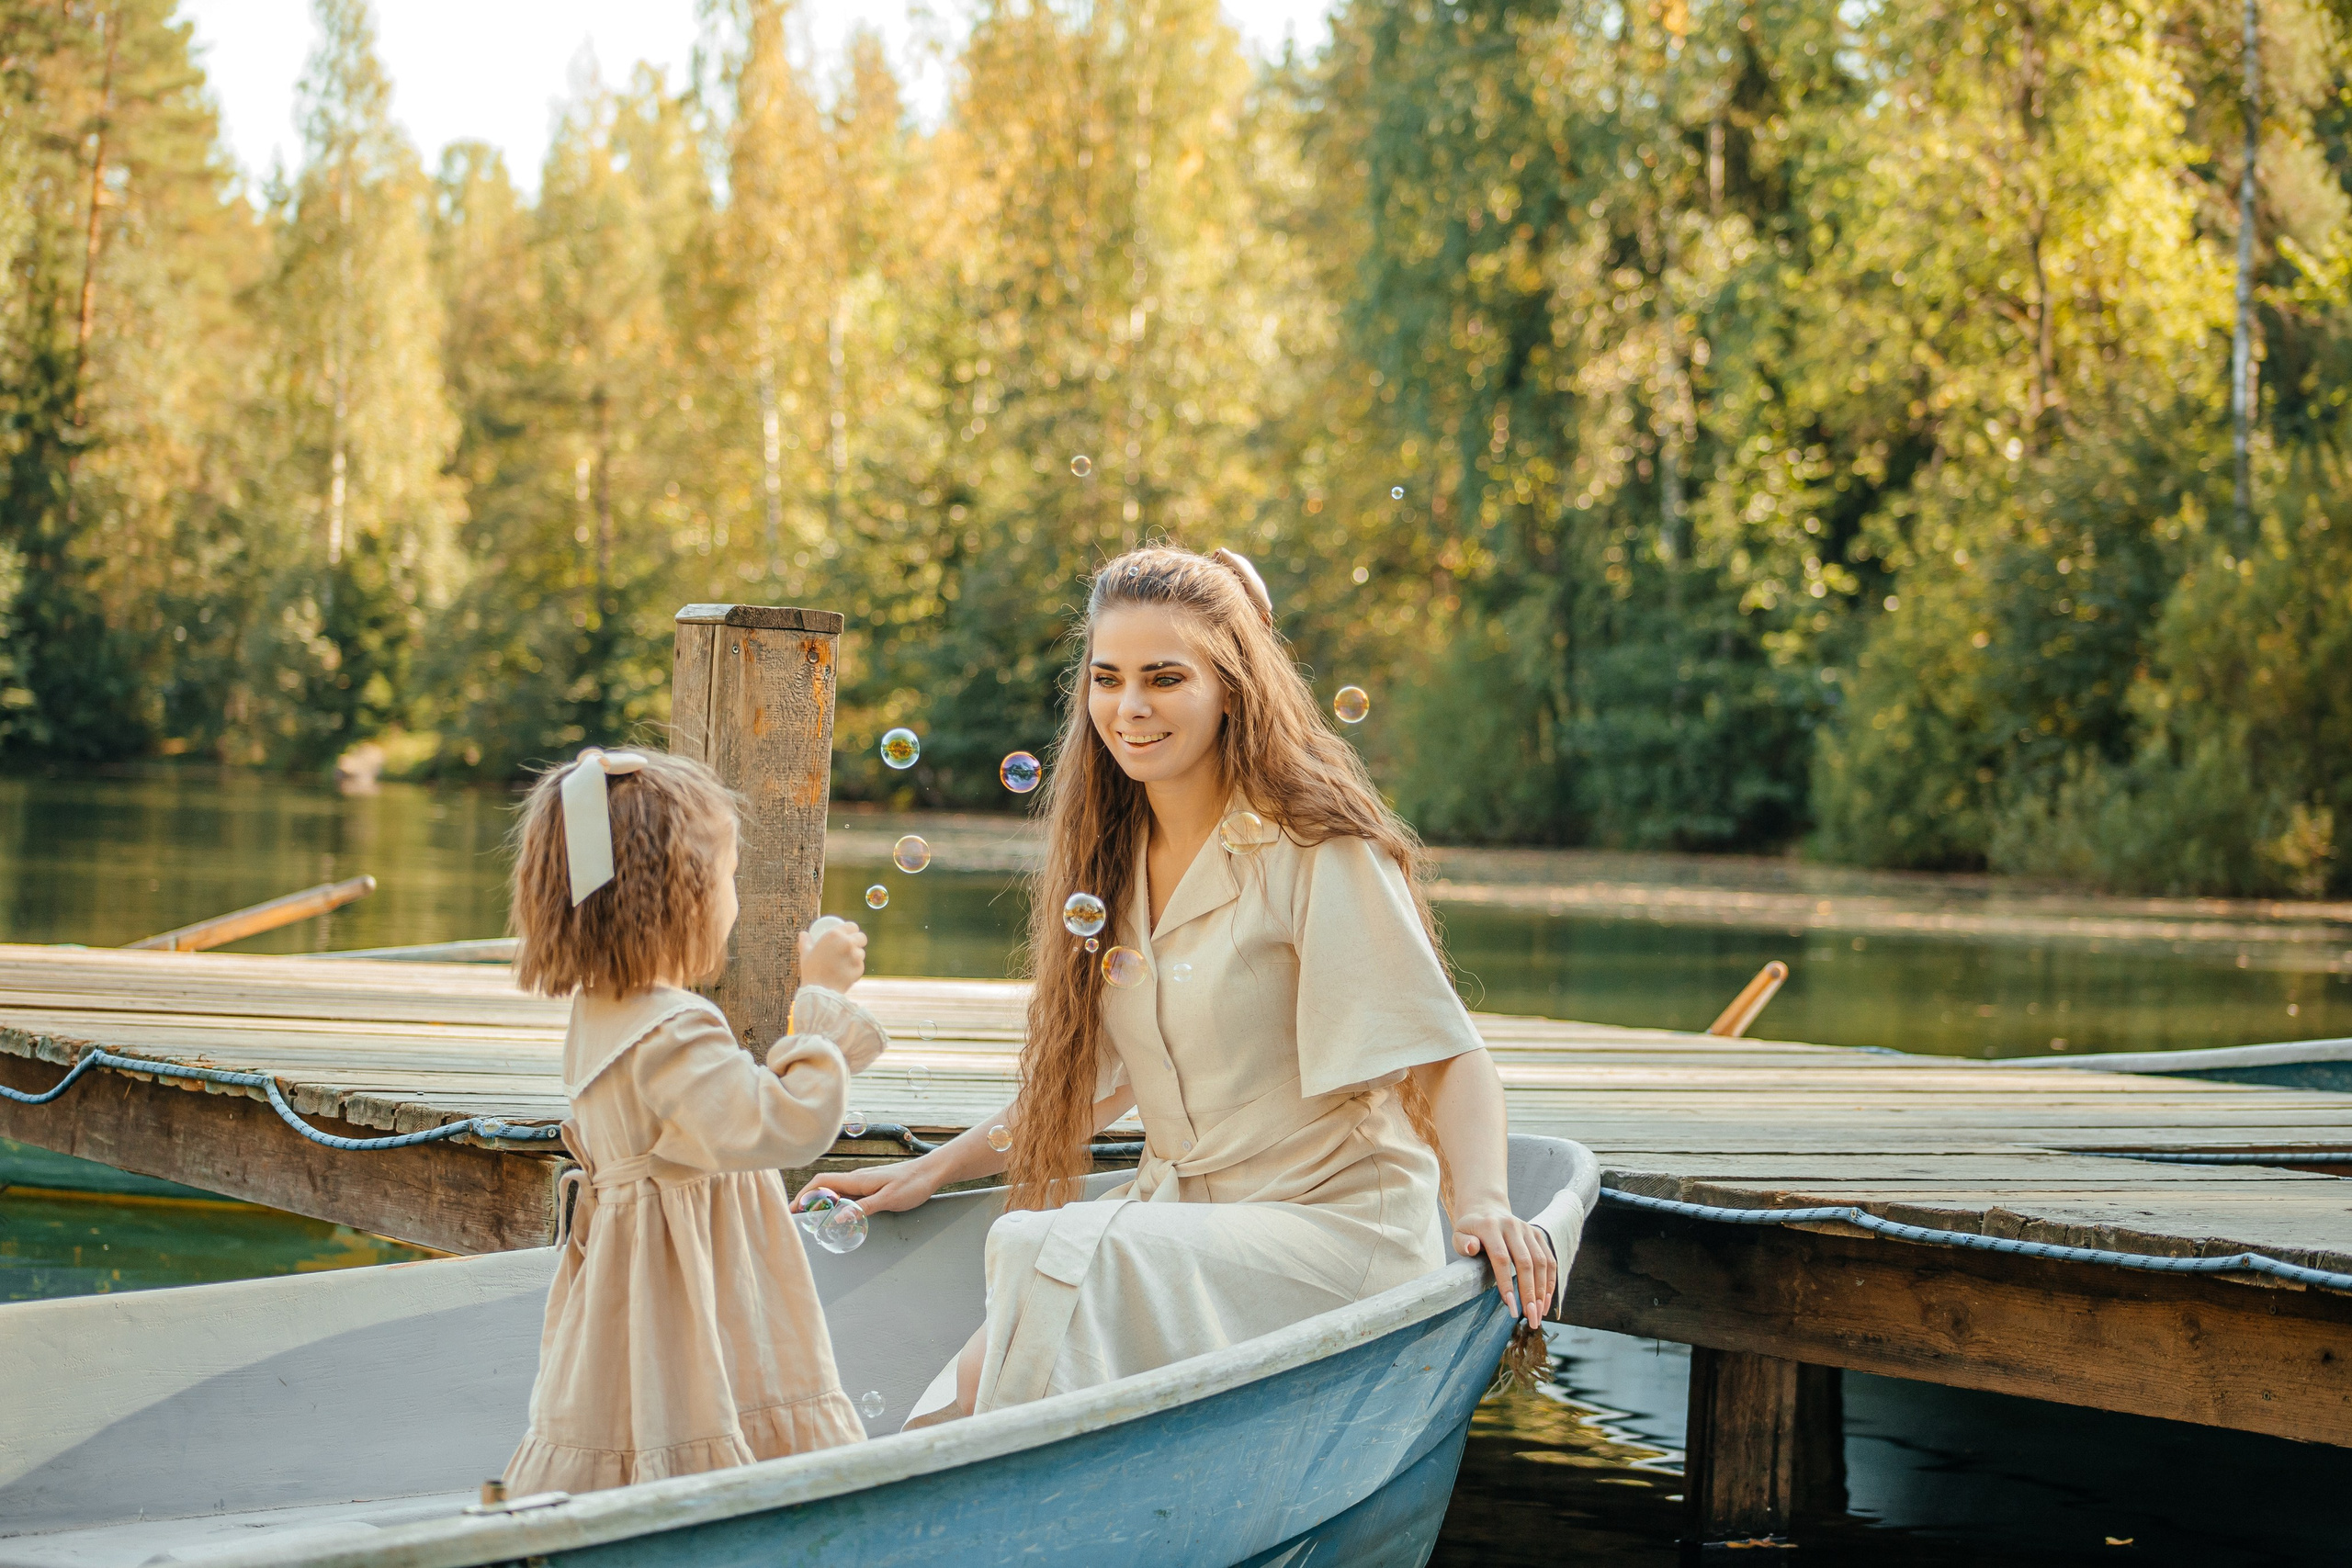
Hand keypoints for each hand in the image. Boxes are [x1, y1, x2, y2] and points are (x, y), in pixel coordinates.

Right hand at [798, 919, 867, 992]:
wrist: (819, 991)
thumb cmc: (811, 971)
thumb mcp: (805, 954)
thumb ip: (805, 941)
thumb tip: (803, 934)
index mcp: (834, 934)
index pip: (852, 926)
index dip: (852, 930)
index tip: (850, 935)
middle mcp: (847, 942)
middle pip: (861, 937)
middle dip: (858, 942)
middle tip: (852, 948)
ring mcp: (855, 955)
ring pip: (861, 953)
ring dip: (856, 956)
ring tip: (846, 963)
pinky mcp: (860, 968)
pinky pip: (860, 966)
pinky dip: (855, 969)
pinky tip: (846, 973)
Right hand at [802, 1157, 939, 1215]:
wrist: (932, 1171)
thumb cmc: (913, 1183)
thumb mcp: (889, 1199)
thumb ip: (864, 1208)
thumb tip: (839, 1218)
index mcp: (858, 1179)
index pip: (822, 1182)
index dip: (804, 1193)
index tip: (792, 1209)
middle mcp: (857, 1179)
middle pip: (825, 1187)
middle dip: (808, 1200)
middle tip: (799, 1220)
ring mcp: (864, 1183)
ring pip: (836, 1192)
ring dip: (823, 1203)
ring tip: (813, 1220)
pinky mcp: (872, 1187)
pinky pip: (848, 1196)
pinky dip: (837, 1205)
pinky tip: (839, 1215)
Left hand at [1452, 1207, 1555, 1327]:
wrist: (1486, 1209)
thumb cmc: (1470, 1230)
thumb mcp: (1459, 1234)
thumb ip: (1463, 1243)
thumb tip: (1472, 1248)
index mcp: (1490, 1226)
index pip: (1501, 1258)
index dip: (1506, 1284)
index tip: (1511, 1307)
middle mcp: (1512, 1226)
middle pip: (1525, 1262)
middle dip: (1529, 1293)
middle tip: (1530, 1318)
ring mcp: (1527, 1229)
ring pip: (1541, 1262)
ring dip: (1542, 1291)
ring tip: (1538, 1314)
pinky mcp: (1538, 1234)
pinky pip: (1549, 1259)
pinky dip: (1549, 1281)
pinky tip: (1545, 1300)